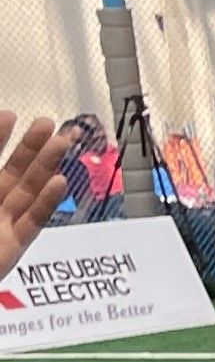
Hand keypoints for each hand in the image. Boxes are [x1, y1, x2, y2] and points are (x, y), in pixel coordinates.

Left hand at [0, 114, 65, 270]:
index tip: (9, 115)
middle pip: (14, 171)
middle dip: (31, 147)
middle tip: (49, 125)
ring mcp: (1, 225)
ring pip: (28, 190)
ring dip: (46, 166)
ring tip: (62, 143)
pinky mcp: (13, 246)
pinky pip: (34, 221)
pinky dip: (47, 203)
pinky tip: (58, 182)